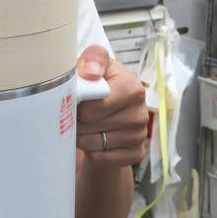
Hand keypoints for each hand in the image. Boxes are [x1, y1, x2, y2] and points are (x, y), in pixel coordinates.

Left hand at [74, 45, 147, 167]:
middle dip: (77, 120)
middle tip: (77, 113)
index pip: (96, 105)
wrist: (108, 112)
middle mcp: (140, 112)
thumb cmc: (98, 84)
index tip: (76, 100)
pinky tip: (94, 140)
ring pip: (94, 144)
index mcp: (132, 87)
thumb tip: (91, 73)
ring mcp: (140, 135)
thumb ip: (93, 58)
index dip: (79, 105)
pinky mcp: (135, 154)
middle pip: (91, 125)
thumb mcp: (95, 64)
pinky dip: (92, 152)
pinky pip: (101, 158)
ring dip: (82, 136)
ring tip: (84, 125)